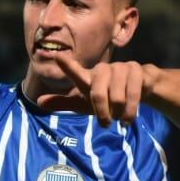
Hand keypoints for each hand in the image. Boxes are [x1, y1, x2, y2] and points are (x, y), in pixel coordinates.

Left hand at [35, 52, 152, 125]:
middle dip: (102, 111)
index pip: (75, 72)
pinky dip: (131, 109)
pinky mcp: (137, 70)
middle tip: (105, 123)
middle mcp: (103, 70)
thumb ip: (64, 102)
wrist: (140, 89)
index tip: (57, 56)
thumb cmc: (108, 96)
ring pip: (117, 96)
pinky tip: (129, 118)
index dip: (67, 66)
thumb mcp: (85, 103)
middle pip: (97, 93)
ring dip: (119, 112)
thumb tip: (39, 102)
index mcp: (88, 78)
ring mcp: (121, 68)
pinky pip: (133, 93)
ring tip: (120, 119)